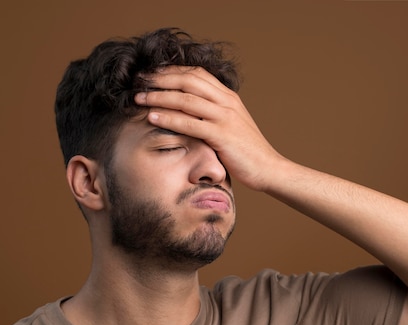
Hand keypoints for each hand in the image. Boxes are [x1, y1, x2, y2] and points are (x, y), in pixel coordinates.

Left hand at [134, 66, 285, 191]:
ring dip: (159, 97)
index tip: (151, 74)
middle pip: (188, 81)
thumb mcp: (230, 125)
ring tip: (139, 98)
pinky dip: (168, 118)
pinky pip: (190, 123)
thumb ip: (212, 114)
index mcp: (229, 96)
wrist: (268, 168)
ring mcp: (225, 118)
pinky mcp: (222, 136)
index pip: (197, 74)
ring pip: (186, 100)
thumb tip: (187, 112)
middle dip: (160, 79)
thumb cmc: (246, 151)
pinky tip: (152, 117)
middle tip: (139, 81)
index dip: (172, 71)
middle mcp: (227, 102)